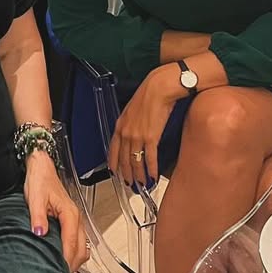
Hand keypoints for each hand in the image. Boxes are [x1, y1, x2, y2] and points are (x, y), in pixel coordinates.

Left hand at [25, 151, 87, 271]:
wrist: (41, 169)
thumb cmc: (39, 181)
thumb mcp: (35, 198)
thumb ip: (38, 216)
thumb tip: (39, 233)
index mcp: (70, 214)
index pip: (72, 242)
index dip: (67, 259)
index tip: (60, 271)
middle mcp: (76, 218)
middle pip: (81, 248)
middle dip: (72, 264)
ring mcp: (75, 220)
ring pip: (82, 246)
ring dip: (74, 260)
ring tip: (62, 271)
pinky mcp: (71, 222)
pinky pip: (79, 242)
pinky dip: (75, 253)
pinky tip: (64, 258)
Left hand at [109, 64, 181, 185]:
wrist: (158, 89)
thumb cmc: (148, 95)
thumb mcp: (132, 109)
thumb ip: (130, 122)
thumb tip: (133, 131)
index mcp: (120, 125)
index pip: (113, 149)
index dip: (113, 162)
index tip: (114, 171)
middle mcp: (126, 132)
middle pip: (124, 159)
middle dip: (126, 173)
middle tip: (129, 183)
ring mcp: (138, 136)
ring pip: (135, 161)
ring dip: (139, 175)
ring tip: (141, 183)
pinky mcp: (151, 138)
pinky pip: (150, 158)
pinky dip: (151, 169)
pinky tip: (152, 176)